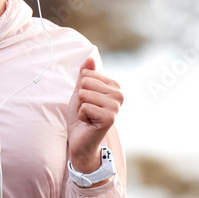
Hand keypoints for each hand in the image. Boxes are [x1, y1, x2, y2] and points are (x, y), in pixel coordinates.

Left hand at [66, 57, 122, 171]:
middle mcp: (119, 95)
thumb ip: (85, 75)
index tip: (87, 101)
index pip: (87, 73)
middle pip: (85, 82)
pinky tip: (88, 123)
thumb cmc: (81, 115)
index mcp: (114, 86)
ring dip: (80, 107)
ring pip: (84, 94)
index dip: (81, 88)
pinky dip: (81, 116)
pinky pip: (85, 106)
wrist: (80, 140)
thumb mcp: (80, 91)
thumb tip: (90, 57)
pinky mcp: (109, 118)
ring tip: (87, 116)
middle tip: (86, 110)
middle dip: (79, 98)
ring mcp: (115, 107)